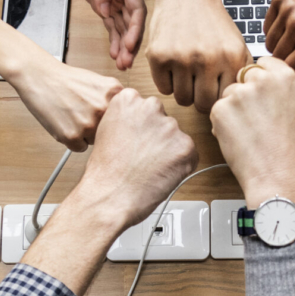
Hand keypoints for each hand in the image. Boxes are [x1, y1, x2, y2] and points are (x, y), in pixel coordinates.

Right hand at [8, 48, 122, 150]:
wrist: (40, 77)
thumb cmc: (68, 80)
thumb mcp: (101, 83)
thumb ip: (116, 101)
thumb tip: (130, 122)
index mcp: (115, 94)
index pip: (125, 120)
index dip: (114, 121)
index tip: (105, 118)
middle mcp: (104, 109)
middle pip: (111, 133)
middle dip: (100, 128)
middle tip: (84, 115)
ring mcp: (88, 124)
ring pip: (96, 142)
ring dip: (86, 135)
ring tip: (72, 116)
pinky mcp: (72, 136)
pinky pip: (79, 148)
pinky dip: (72, 140)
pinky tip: (65, 123)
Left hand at [63, 0, 145, 69]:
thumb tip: (105, 8)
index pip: (137, 9)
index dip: (136, 28)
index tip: (130, 44)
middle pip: (132, 23)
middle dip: (131, 44)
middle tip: (127, 62)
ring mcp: (114, 1)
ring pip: (123, 29)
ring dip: (124, 47)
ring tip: (122, 65)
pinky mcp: (104, 6)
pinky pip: (112, 27)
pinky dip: (114, 41)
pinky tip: (115, 55)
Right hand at [78, 88, 198, 228]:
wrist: (110, 196)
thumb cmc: (105, 171)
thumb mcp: (107, 131)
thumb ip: (128, 119)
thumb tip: (144, 124)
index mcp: (128, 99)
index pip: (146, 108)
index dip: (141, 129)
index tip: (134, 141)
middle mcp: (151, 107)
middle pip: (163, 120)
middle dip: (157, 138)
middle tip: (143, 158)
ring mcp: (170, 126)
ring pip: (176, 138)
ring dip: (169, 152)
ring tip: (149, 169)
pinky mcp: (185, 146)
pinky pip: (189, 155)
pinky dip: (180, 167)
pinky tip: (160, 175)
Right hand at [146, 0, 251, 111]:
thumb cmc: (213, 22)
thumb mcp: (237, 44)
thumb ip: (242, 73)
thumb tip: (241, 101)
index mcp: (231, 58)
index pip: (225, 99)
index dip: (219, 98)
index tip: (214, 91)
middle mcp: (207, 60)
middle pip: (203, 104)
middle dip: (201, 99)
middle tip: (199, 86)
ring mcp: (181, 58)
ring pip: (182, 99)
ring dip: (184, 91)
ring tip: (186, 75)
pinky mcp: (159, 56)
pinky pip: (163, 89)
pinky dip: (167, 82)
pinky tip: (173, 67)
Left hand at [210, 58, 294, 208]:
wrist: (275, 174)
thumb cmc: (283, 147)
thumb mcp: (289, 106)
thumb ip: (272, 87)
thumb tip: (250, 78)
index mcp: (285, 75)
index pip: (261, 64)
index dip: (259, 83)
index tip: (263, 98)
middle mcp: (263, 79)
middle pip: (242, 77)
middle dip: (243, 95)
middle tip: (256, 120)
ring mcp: (240, 93)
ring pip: (227, 94)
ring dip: (232, 110)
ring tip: (250, 132)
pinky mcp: (221, 108)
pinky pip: (216, 110)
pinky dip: (222, 124)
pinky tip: (239, 138)